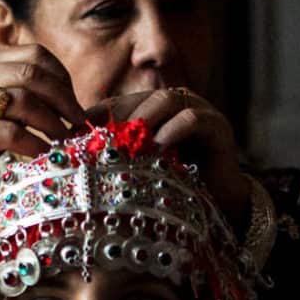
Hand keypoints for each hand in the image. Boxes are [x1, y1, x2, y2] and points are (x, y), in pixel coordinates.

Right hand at [0, 46, 85, 241]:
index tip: (75, 101)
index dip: (62, 76)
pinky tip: (42, 153)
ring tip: (65, 140)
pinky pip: (12, 132)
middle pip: (33, 74)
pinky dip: (35, 144)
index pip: (34, 54)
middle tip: (80, 122)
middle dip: (65, 99)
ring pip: (25, 101)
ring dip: (53, 123)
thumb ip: (27, 100)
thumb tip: (81, 105)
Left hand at [89, 86, 247, 214]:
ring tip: (131, 140)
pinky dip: (173, 130)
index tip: (78, 133)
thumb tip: (77, 157)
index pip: (122, 103)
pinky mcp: (218, 126)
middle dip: (121, 115)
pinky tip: (159, 147)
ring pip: (167, 100)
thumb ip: (119, 156)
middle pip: (142, 98)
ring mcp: (199, 111)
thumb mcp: (142, 169)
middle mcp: (177, 104)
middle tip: (103, 136)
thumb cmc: (179, 185)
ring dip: (146, 118)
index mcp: (155, 110)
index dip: (99, 115)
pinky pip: (192, 119)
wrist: (222, 202)